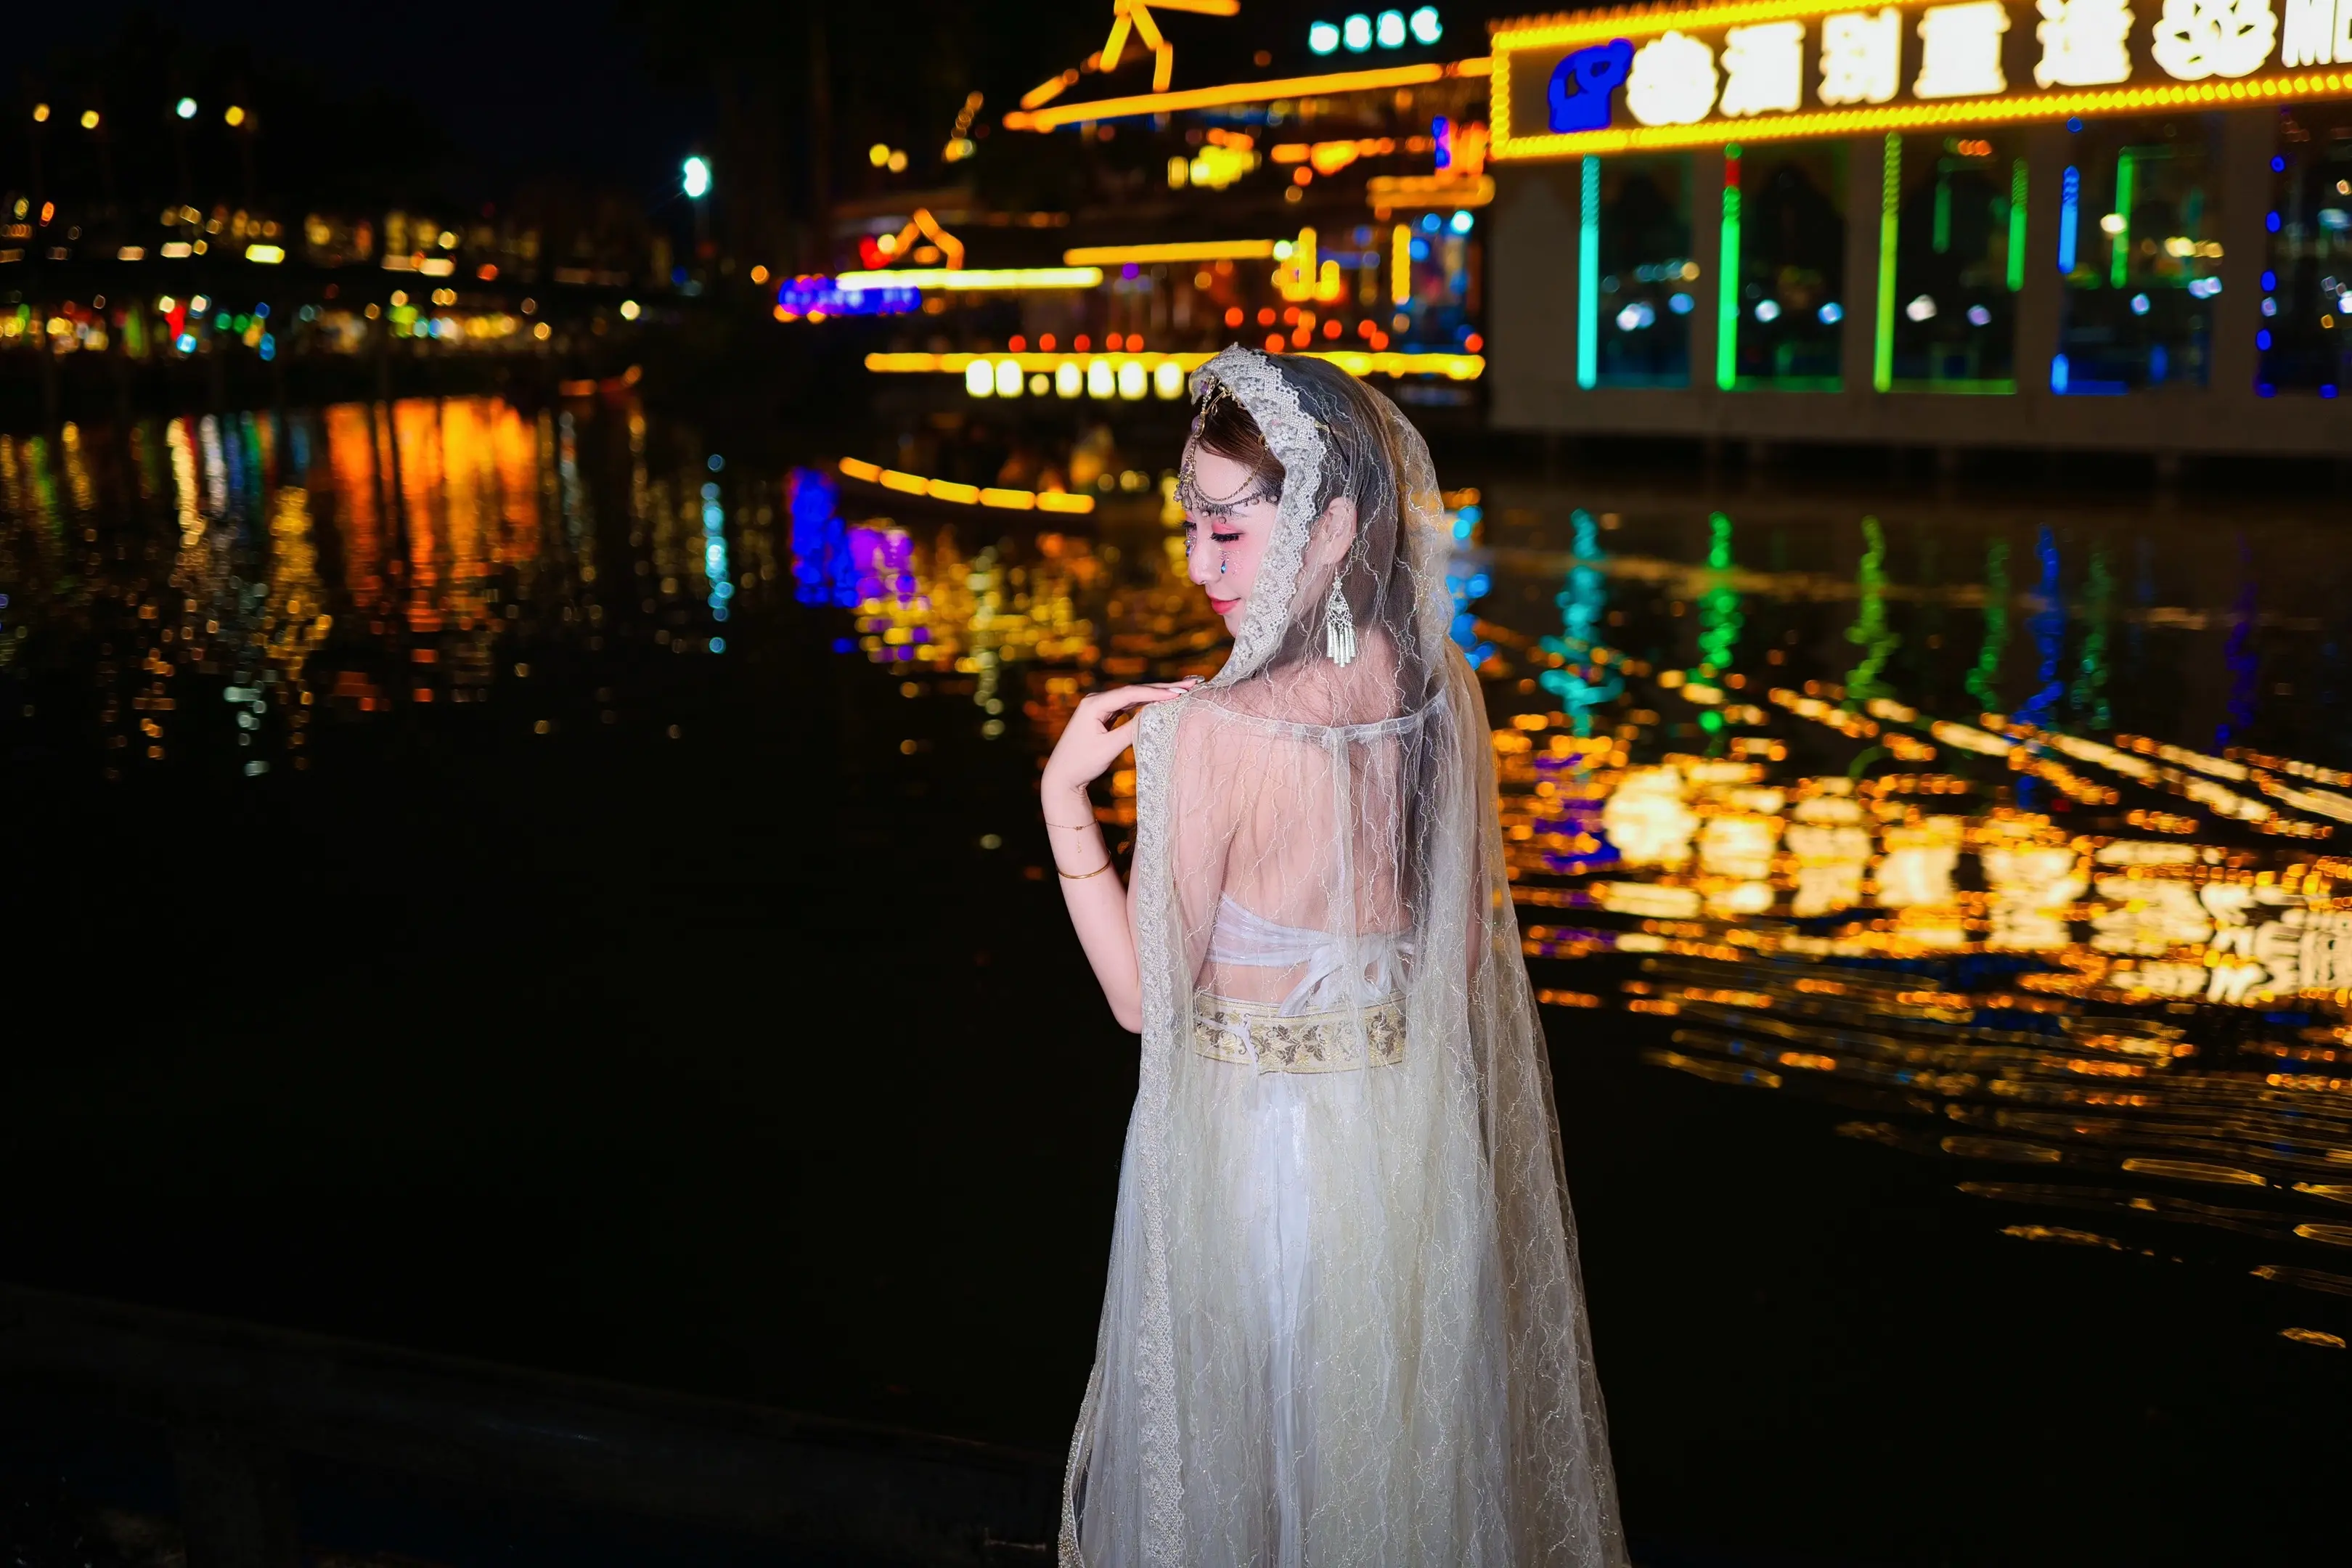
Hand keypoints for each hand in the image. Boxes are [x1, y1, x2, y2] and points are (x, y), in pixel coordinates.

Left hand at [1041, 680, 1199, 800]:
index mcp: (1094, 704)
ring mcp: (1100, 706)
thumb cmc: (1082, 763)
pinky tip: (1163, 699)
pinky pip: (1129, 705)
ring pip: (1134, 697)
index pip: (1131, 694)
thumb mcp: (1109, 748)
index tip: (1180, 693)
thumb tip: (1154, 715)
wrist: (1062, 776)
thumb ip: (1131, 729)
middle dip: (1163, 688)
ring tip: (1183, 689)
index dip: (1157, 692)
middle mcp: (1096, 700)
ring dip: (1157, 693)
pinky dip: (1147, 703)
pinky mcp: (1104, 714)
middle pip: (1134, 691)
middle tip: (1190, 683)